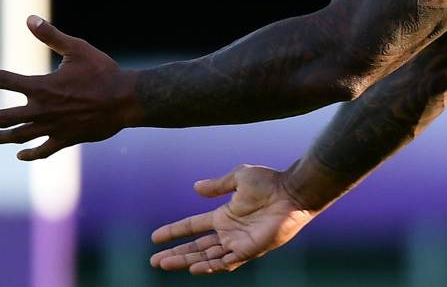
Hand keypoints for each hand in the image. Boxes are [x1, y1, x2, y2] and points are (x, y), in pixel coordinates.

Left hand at [0, 16, 139, 160]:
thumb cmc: (103, 72)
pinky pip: (43, 150)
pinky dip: (30, 153)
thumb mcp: (78, 49)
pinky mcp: (66, 139)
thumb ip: (51, 36)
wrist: (126, 100)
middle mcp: (42, 110)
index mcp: (42, 87)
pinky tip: (21, 154)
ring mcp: (53, 127)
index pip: (5, 80)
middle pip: (4, 117)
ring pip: (19, 136)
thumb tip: (30, 18)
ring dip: (0, 137)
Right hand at [149, 164, 318, 274]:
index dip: (174, 231)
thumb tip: (195, 187)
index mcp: (224, 215)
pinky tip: (194, 269)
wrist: (292, 192)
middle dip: (175, 253)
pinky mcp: (249, 250)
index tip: (155, 237)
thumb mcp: (239, 177)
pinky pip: (226, 263)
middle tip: (154, 260)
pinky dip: (210, 267)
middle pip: (196, 247)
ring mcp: (238, 243)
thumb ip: (218, 185)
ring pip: (206, 258)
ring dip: (186, 261)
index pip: (193, 227)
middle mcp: (228, 232)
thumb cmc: (270, 183)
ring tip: (164, 264)